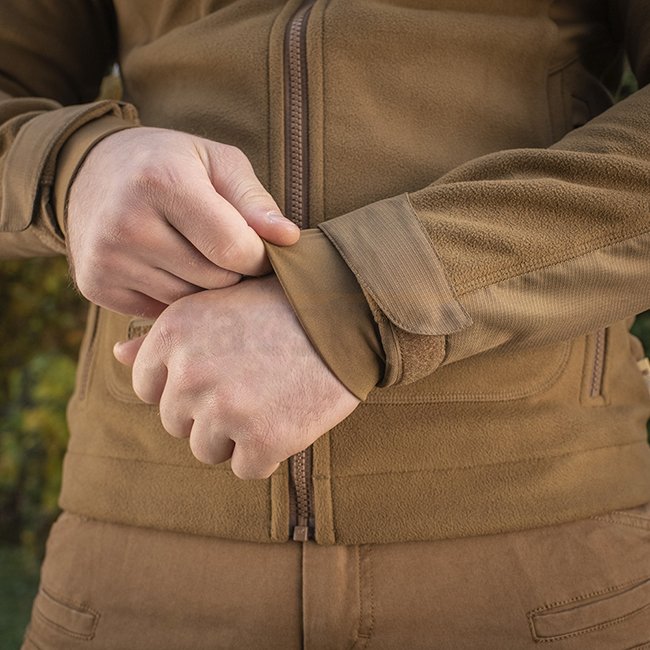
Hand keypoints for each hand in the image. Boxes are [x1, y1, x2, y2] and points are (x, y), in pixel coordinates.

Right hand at [67, 127, 298, 317]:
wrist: (92, 171)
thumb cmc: (170, 163)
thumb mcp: (216, 162)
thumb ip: (255, 201)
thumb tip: (289, 239)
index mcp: (162, 181)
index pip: (233, 248)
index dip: (259, 257)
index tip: (261, 250)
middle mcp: (127, 223)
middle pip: (214, 279)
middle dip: (233, 271)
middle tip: (226, 250)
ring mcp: (107, 258)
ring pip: (189, 303)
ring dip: (204, 286)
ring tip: (196, 254)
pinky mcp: (95, 284)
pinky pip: (159, 313)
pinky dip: (174, 297)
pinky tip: (168, 267)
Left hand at [113, 276, 359, 478]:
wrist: (348, 311)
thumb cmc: (283, 305)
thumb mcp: (217, 304)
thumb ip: (165, 334)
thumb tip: (117, 357)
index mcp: (173, 333)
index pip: (146, 388)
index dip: (184, 386)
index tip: (220, 371)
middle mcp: (190, 373)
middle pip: (176, 423)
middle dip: (209, 411)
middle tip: (254, 380)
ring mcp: (224, 409)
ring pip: (207, 449)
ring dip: (237, 435)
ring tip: (271, 396)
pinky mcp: (262, 439)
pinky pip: (248, 468)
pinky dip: (268, 453)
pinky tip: (289, 416)